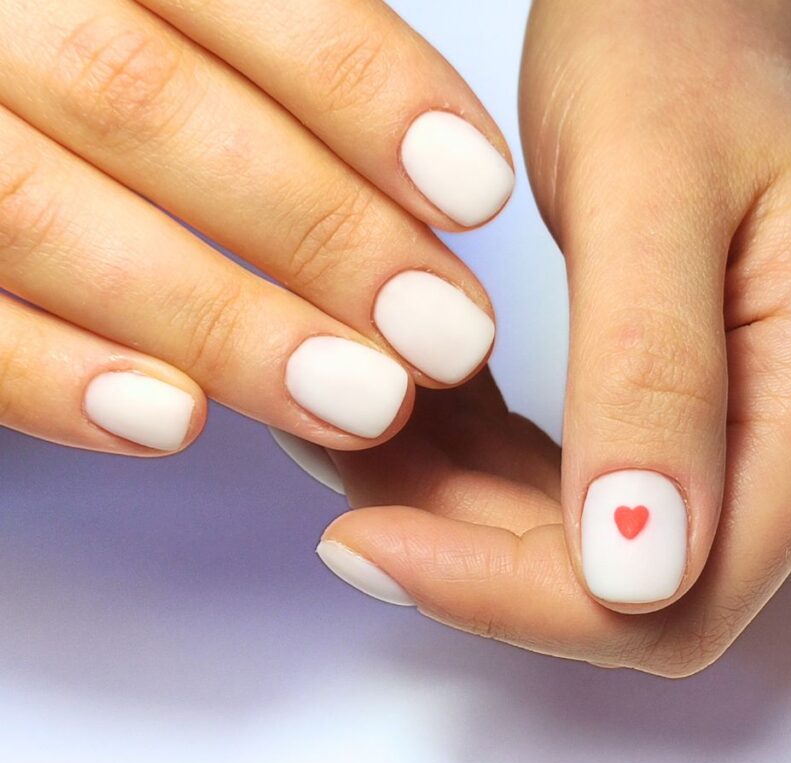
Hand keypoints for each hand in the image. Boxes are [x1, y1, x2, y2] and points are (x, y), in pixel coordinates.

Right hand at [0, 0, 511, 455]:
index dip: (367, 91)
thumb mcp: (184, 18)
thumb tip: (435, 168)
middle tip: (444, 332)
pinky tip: (174, 422)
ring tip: (361, 399)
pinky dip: (56, 377)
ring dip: (220, 323)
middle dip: (319, 229)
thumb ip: (278, 52)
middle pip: (145, 103)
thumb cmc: (107, 55)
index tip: (476, 191)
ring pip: (41, 213)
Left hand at [314, 0, 790, 674]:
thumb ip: (651, 380)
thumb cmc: (681, 45)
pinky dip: (487, 471)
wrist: (695, 4)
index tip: (372, 542)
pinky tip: (422, 416)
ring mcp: (769, 432)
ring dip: (467, 509)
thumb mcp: (645, 192)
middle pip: (635, 588)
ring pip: (594, 552)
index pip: (684, 591)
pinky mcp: (710, 418)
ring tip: (367, 426)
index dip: (518, 595)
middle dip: (476, 547)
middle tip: (352, 468)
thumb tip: (638, 576)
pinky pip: (584, 492)